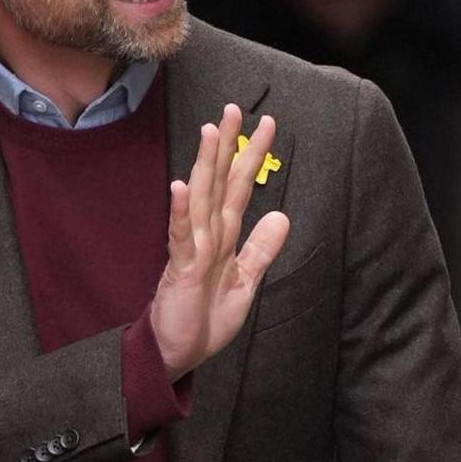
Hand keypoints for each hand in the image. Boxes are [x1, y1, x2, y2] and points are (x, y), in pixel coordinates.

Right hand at [150, 104, 291, 380]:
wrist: (179, 353)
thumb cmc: (205, 318)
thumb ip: (261, 249)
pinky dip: (181, 212)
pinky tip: (180, 187)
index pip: (238, 187)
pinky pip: (181, 237)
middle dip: (227, 145)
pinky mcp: (181, 269)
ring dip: (204, 165)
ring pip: (200, 200)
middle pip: (218, 181)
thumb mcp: (245, 282)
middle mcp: (207, 235)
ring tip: (209, 133)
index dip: (251, 156)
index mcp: (224, 236)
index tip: (266, 124)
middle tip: (233, 108)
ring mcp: (192, 249)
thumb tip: (281, 215)